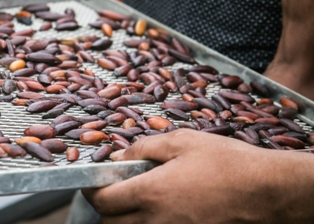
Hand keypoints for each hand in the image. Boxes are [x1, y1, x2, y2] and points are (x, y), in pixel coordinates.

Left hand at [83, 129, 313, 223]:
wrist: (266, 190)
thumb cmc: (227, 162)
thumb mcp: (182, 142)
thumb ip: (143, 148)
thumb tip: (118, 156)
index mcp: (151, 192)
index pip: (103, 200)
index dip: (91, 189)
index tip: (93, 180)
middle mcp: (157, 220)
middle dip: (104, 208)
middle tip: (112, 190)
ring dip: (124, 220)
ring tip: (133, 200)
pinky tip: (156, 211)